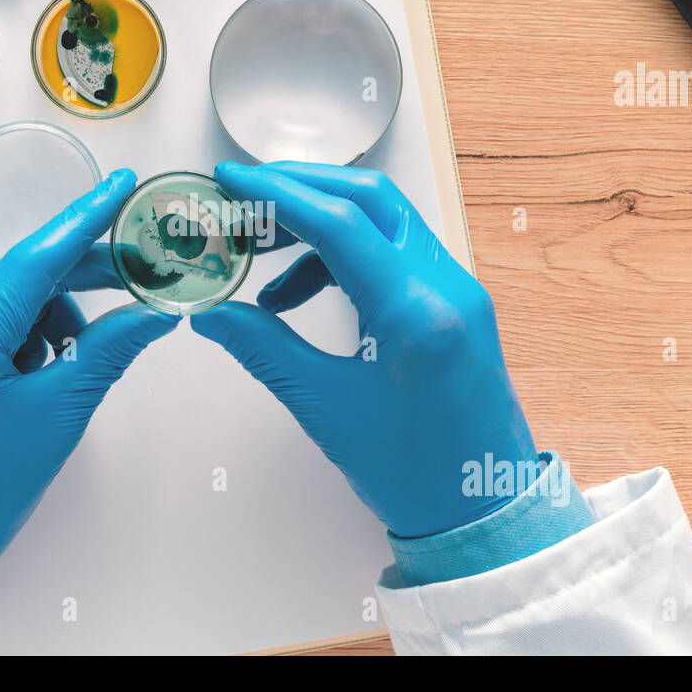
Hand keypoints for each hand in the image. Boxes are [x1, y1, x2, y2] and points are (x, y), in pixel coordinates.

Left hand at [0, 169, 178, 597]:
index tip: (121, 186)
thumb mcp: (58, 416)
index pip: (33, 261)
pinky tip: (43, 372)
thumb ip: (108, 351)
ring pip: (10, 297)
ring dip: (55, 316)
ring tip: (75, 365)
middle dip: (83, 275)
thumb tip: (155, 310)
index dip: (85, 221)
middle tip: (142, 270)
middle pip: (23, 274)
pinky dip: (27, 335)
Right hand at [191, 162, 534, 538]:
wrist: (480, 511)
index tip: (230, 180)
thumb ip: (265, 349)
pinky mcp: (454, 302)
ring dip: (319, 224)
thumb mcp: (325, 407)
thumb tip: (211, 313)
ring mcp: (456, 290)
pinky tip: (296, 296)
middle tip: (244, 197)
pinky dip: (342, 257)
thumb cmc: (412, 472)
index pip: (340, 222)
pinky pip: (393, 253)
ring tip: (261, 259)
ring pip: (383, 221)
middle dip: (301, 187)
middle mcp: (445, 285)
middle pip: (369, 199)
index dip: (278, 194)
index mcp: (416, 311)